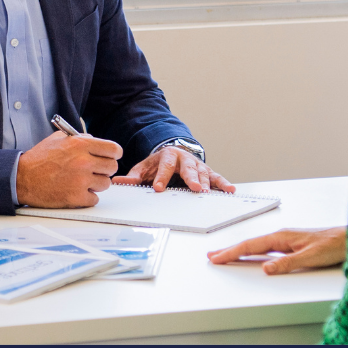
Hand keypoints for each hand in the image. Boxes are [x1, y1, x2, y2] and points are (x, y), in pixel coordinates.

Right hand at [16, 131, 121, 207]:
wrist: (21, 178)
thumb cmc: (39, 159)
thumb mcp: (58, 139)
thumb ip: (80, 138)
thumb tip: (96, 141)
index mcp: (80, 144)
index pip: (114, 149)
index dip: (114, 154)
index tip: (110, 157)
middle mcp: (83, 161)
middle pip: (112, 167)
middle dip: (104, 169)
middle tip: (94, 171)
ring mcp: (81, 181)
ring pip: (105, 184)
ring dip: (96, 184)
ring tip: (81, 181)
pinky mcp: (76, 197)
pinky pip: (95, 199)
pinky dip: (87, 197)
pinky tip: (75, 191)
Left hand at [114, 146, 234, 193]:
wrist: (173, 154)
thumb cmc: (158, 164)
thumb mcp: (144, 168)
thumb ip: (133, 176)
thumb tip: (117, 181)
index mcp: (168, 156)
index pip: (165, 166)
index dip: (162, 177)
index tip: (158, 188)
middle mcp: (185, 158)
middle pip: (188, 168)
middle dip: (191, 178)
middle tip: (194, 188)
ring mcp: (197, 164)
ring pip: (203, 172)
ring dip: (207, 182)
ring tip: (209, 193)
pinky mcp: (206, 171)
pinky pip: (216, 177)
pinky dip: (224, 183)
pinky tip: (230, 190)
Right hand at [207, 227, 346, 273]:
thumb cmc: (334, 245)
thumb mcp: (310, 258)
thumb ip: (287, 264)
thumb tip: (265, 269)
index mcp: (282, 237)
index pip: (250, 246)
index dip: (232, 253)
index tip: (217, 258)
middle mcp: (281, 236)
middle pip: (249, 244)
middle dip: (229, 250)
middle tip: (212, 256)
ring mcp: (286, 239)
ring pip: (256, 245)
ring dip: (239, 250)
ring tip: (225, 255)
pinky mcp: (291, 244)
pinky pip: (265, 247)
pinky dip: (252, 251)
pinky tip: (251, 254)